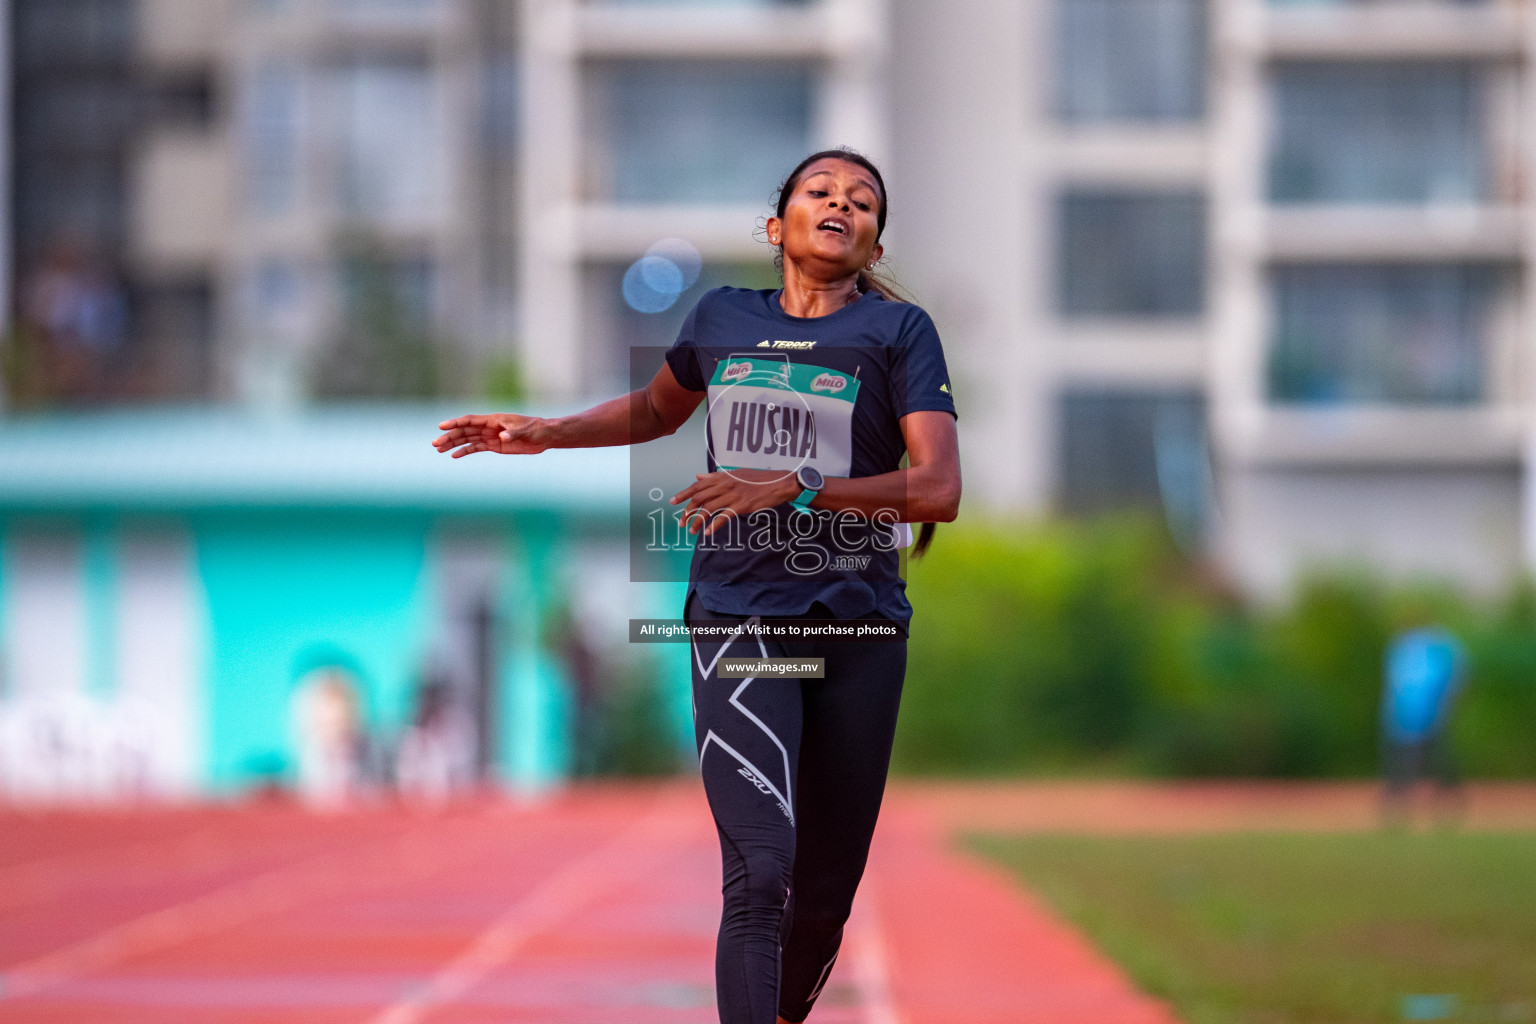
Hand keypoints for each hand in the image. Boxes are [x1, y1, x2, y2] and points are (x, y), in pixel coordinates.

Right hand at [432, 413, 551, 456]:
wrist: (544, 436)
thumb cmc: (536, 429)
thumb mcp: (526, 431)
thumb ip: (513, 433)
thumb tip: (502, 437)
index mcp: (494, 419)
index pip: (470, 420)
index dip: (455, 423)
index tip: (441, 426)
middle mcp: (489, 427)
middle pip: (465, 431)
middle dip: (449, 437)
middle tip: (435, 443)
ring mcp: (491, 436)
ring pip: (468, 439)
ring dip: (453, 444)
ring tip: (438, 449)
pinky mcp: (495, 446)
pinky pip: (476, 448)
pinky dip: (465, 451)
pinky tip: (454, 455)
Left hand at [670, 469, 799, 535]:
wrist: (778, 483)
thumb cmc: (758, 479)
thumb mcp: (735, 474)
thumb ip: (715, 477)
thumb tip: (698, 476)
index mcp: (722, 476)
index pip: (697, 485)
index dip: (683, 493)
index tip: (672, 501)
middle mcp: (725, 484)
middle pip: (699, 498)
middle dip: (687, 511)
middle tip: (681, 522)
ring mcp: (733, 495)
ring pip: (708, 509)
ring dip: (697, 521)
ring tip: (692, 531)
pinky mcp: (741, 506)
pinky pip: (723, 517)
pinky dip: (714, 525)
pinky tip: (708, 533)